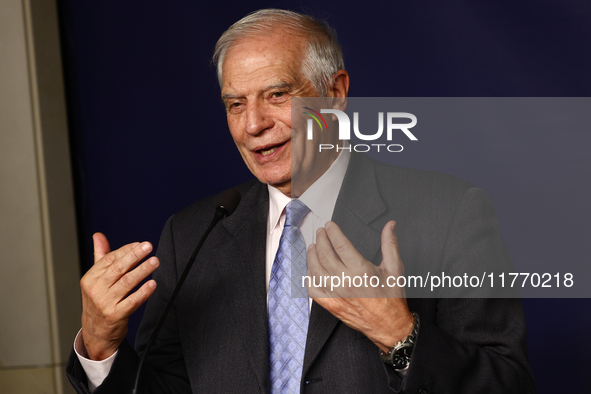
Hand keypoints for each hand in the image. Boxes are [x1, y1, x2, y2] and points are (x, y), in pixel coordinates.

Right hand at [79, 233, 158, 359]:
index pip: (110, 259)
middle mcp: (96, 290)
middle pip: (118, 268)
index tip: (140, 244)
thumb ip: (100, 256)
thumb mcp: (95, 280)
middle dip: (135, 256)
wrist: (96, 333)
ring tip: (155, 261)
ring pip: (126, 283)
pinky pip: (132, 302)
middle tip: (148, 246)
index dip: (126, 250)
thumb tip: (98, 235)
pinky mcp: (115, 315)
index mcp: (90, 278)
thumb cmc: (98, 302)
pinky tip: (152, 284)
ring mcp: (105, 303)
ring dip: (142, 270)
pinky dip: (143, 292)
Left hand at [307, 221, 413, 351]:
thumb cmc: (392, 299)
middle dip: (320, 239)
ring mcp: (336, 294)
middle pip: (325, 254)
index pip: (340, 244)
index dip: (332, 231)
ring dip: (312, 255)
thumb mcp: (395, 268)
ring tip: (313, 246)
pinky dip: (309, 277)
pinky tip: (311, 270)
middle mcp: (345, 281)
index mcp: (361, 270)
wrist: (389, 326)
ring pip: (315, 270)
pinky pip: (313, 289)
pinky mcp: (330, 305)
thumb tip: (390, 225)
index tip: (330, 226)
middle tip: (320, 232)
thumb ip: (390, 244)